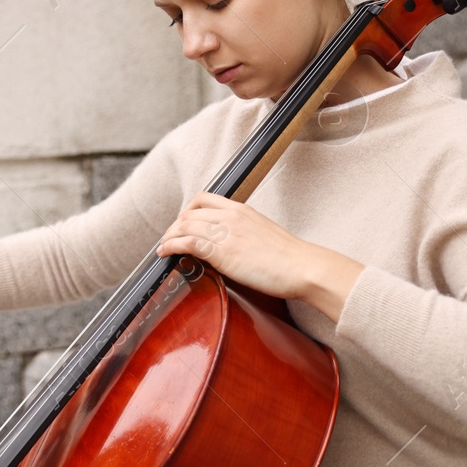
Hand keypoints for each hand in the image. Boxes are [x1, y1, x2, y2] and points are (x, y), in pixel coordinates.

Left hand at [156, 192, 363, 321]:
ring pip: (185, 225)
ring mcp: (226, 232)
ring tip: (163, 248)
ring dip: (169, 236)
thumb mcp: (264, 235)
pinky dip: (171, 246)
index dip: (187, 211)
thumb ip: (244, 234)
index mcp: (241, 210)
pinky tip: (165, 253)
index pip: (204, 199)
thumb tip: (232, 245)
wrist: (303, 267)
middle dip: (175, 226)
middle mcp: (231, 216)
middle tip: (169, 239)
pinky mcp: (222, 251)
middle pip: (189, 212)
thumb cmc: (290, 259)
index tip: (183, 224)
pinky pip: (187, 242)